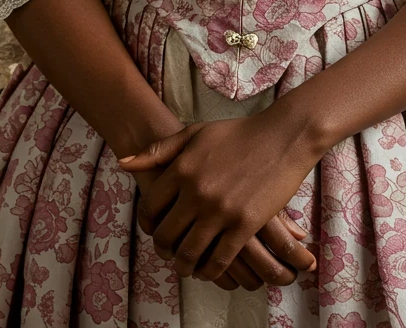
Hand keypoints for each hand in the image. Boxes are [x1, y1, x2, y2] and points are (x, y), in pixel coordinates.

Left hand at [118, 109, 319, 285]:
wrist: (282, 137)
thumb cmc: (238, 133)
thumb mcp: (195, 133)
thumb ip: (159, 150)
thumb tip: (123, 163)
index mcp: (181, 168)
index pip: (149, 209)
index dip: (147, 224)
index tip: (154, 229)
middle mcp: (196, 192)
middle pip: (166, 236)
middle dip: (163, 249)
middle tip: (169, 252)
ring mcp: (220, 211)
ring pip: (189, 254)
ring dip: (184, 266)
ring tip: (187, 265)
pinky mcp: (244, 225)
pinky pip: (218, 261)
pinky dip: (209, 271)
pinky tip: (209, 268)